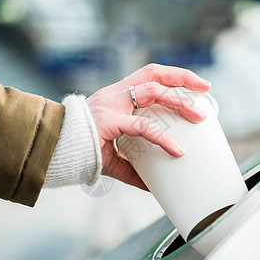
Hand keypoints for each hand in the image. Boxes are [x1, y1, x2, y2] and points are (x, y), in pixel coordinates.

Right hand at [86, 63, 210, 190]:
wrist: (54, 150)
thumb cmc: (80, 148)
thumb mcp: (112, 156)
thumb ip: (132, 168)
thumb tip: (152, 186)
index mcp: (117, 96)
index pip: (148, 74)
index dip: (172, 75)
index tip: (194, 85)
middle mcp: (116, 94)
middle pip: (154, 73)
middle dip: (182, 78)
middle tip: (205, 89)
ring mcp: (112, 105)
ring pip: (152, 91)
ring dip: (179, 101)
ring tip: (199, 116)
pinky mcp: (108, 121)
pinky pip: (140, 126)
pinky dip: (161, 137)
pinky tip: (177, 150)